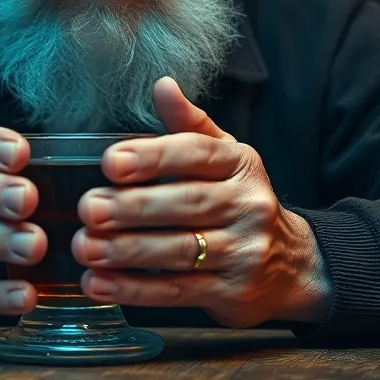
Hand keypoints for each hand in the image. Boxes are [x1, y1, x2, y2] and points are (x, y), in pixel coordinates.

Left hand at [71, 78, 331, 327]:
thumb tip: (163, 85)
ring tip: (86, 246)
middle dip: (132, 206)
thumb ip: (189, 125)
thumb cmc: (240, 202)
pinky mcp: (232, 294)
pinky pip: (176, 291)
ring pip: (178, 250)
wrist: (293, 266)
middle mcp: (247, 205)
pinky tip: (99, 283)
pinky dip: (133, 289)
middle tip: (89, 207)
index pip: (196, 154)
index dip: (153, 157)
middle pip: (186, 203)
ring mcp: (243, 252)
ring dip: (126, 250)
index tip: (110, 161)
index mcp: (239, 164)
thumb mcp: (224, 157)